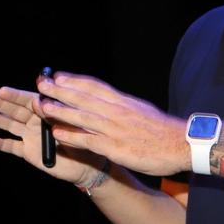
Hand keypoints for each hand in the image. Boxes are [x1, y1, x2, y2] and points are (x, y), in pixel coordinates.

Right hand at [0, 86, 106, 186]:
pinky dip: (1, 144)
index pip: (28, 100)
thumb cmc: (84, 139)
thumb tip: (37, 101)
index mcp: (47, 111)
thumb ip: (54, 113)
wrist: (88, 165)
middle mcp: (36, 122)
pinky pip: (13, 147)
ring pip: (11, 126)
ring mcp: (31, 136)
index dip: (15, 95)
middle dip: (1, 104)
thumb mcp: (71, 123)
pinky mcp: (29, 152)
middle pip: (16, 111)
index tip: (2, 90)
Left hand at [34, 71, 189, 176]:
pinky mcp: (115, 147)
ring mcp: (115, 129)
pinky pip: (88, 140)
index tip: (57, 76)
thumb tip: (108, 103)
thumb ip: (123, 107)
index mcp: (124, 101)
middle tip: (40, 83)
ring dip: (60, 110)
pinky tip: (56, 134)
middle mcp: (117, 111)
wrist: (182, 144)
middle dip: (60, 89)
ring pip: (82, 116)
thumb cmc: (163, 131)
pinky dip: (71, 136)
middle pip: (83, 97)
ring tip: (42, 105)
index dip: (74, 80)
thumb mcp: (142, 110)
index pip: (94, 86)